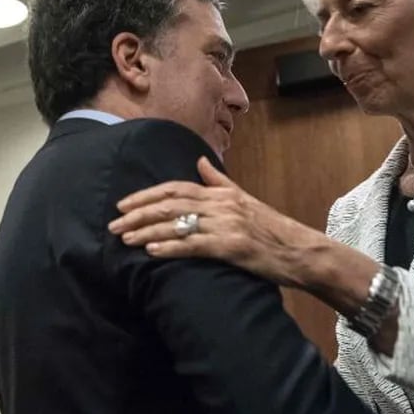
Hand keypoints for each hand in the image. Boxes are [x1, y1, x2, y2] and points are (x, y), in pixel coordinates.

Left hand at [108, 156, 324, 287]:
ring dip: (147, 231)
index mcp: (222, 193)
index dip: (147, 195)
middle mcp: (222, 205)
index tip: (123, 204)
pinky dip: (171, 247)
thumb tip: (199, 162)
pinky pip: (195, 245)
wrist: (299, 251)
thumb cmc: (272, 230)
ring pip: (178, 224)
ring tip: (125, 239)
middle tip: (114, 224)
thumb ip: (218, 181)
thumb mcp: (245, 199)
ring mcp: (227, 225)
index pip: (176, 188)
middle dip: (139, 213)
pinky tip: (152, 252)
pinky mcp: (232, 247)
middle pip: (171, 204)